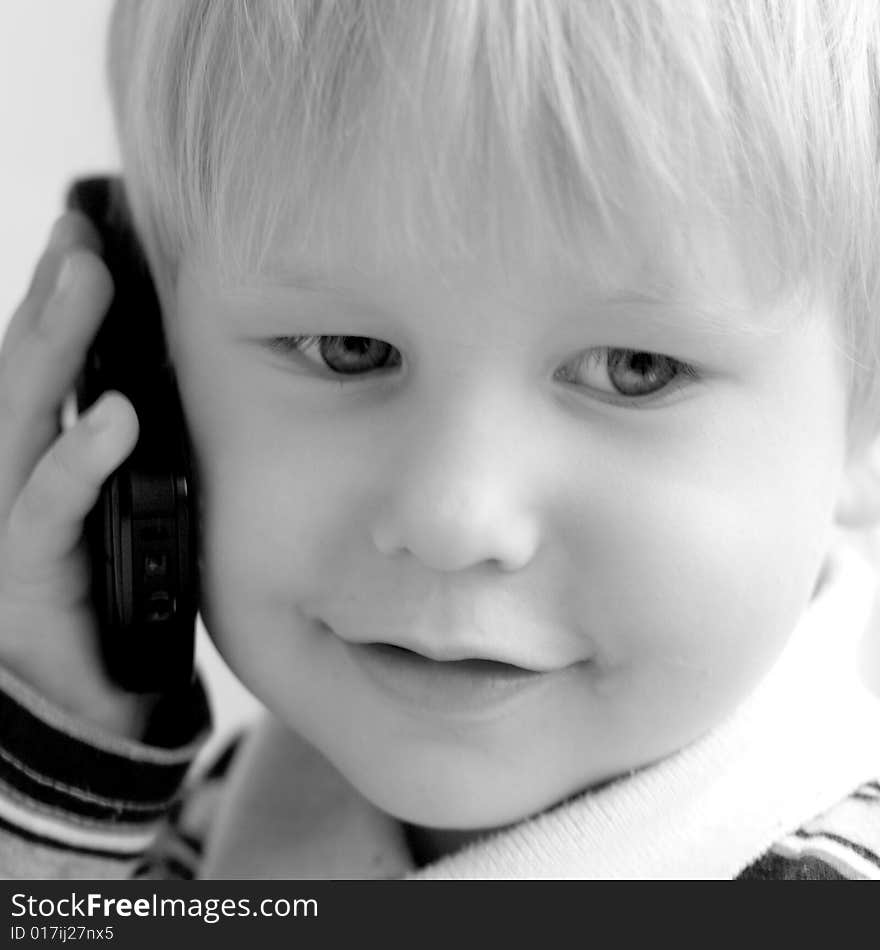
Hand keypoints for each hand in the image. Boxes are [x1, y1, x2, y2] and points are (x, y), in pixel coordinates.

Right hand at [0, 211, 155, 737]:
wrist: (85, 705)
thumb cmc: (106, 601)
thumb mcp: (118, 515)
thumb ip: (124, 458)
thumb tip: (164, 393)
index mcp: (35, 463)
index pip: (42, 369)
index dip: (55, 301)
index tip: (86, 233)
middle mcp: (8, 482)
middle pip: (21, 377)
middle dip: (45, 301)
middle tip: (78, 229)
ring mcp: (7, 525)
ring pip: (20, 422)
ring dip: (49, 347)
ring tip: (84, 278)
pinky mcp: (24, 576)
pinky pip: (48, 511)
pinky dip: (78, 460)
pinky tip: (113, 415)